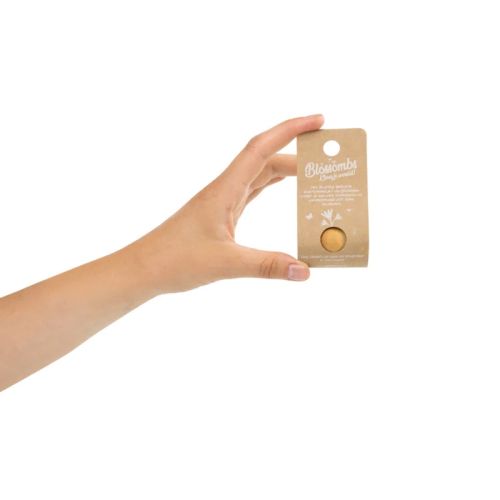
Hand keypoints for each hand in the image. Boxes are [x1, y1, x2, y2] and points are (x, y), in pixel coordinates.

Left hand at [132, 114, 323, 293]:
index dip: (290, 130)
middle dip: (296, 152)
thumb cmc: (174, 260)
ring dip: (285, 169)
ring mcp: (223, 201)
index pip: (261, 149)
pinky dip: (271, 186)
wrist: (144, 268)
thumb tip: (306, 270)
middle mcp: (225, 189)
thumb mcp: (225, 263)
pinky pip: (252, 192)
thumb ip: (267, 266)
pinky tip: (282, 189)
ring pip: (259, 175)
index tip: (318, 120)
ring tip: (312, 172)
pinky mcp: (222, 214)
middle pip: (265, 159)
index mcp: (224, 189)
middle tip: (325, 157)